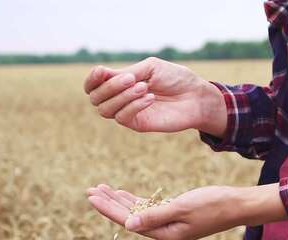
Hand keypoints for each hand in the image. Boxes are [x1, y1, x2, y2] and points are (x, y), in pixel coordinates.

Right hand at [83, 57, 226, 135]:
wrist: (195, 96)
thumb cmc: (175, 79)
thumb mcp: (150, 67)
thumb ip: (127, 72)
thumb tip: (104, 75)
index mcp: (120, 82)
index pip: (93, 85)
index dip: (91, 79)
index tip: (101, 71)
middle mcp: (120, 98)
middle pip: (95, 98)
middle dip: (110, 86)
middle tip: (132, 79)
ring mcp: (128, 112)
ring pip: (105, 110)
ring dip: (122, 96)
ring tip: (144, 87)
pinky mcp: (138, 124)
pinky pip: (123, 118)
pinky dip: (134, 105)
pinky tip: (150, 97)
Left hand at [86, 184, 285, 239]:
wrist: (237, 204)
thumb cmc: (213, 204)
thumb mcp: (183, 207)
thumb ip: (155, 215)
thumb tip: (128, 224)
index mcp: (165, 234)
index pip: (129, 221)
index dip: (109, 208)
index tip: (92, 196)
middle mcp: (164, 232)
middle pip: (129, 217)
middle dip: (109, 204)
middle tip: (90, 190)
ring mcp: (169, 224)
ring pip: (137, 212)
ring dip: (120, 200)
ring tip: (101, 189)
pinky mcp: (175, 215)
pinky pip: (149, 208)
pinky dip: (135, 200)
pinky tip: (124, 193)